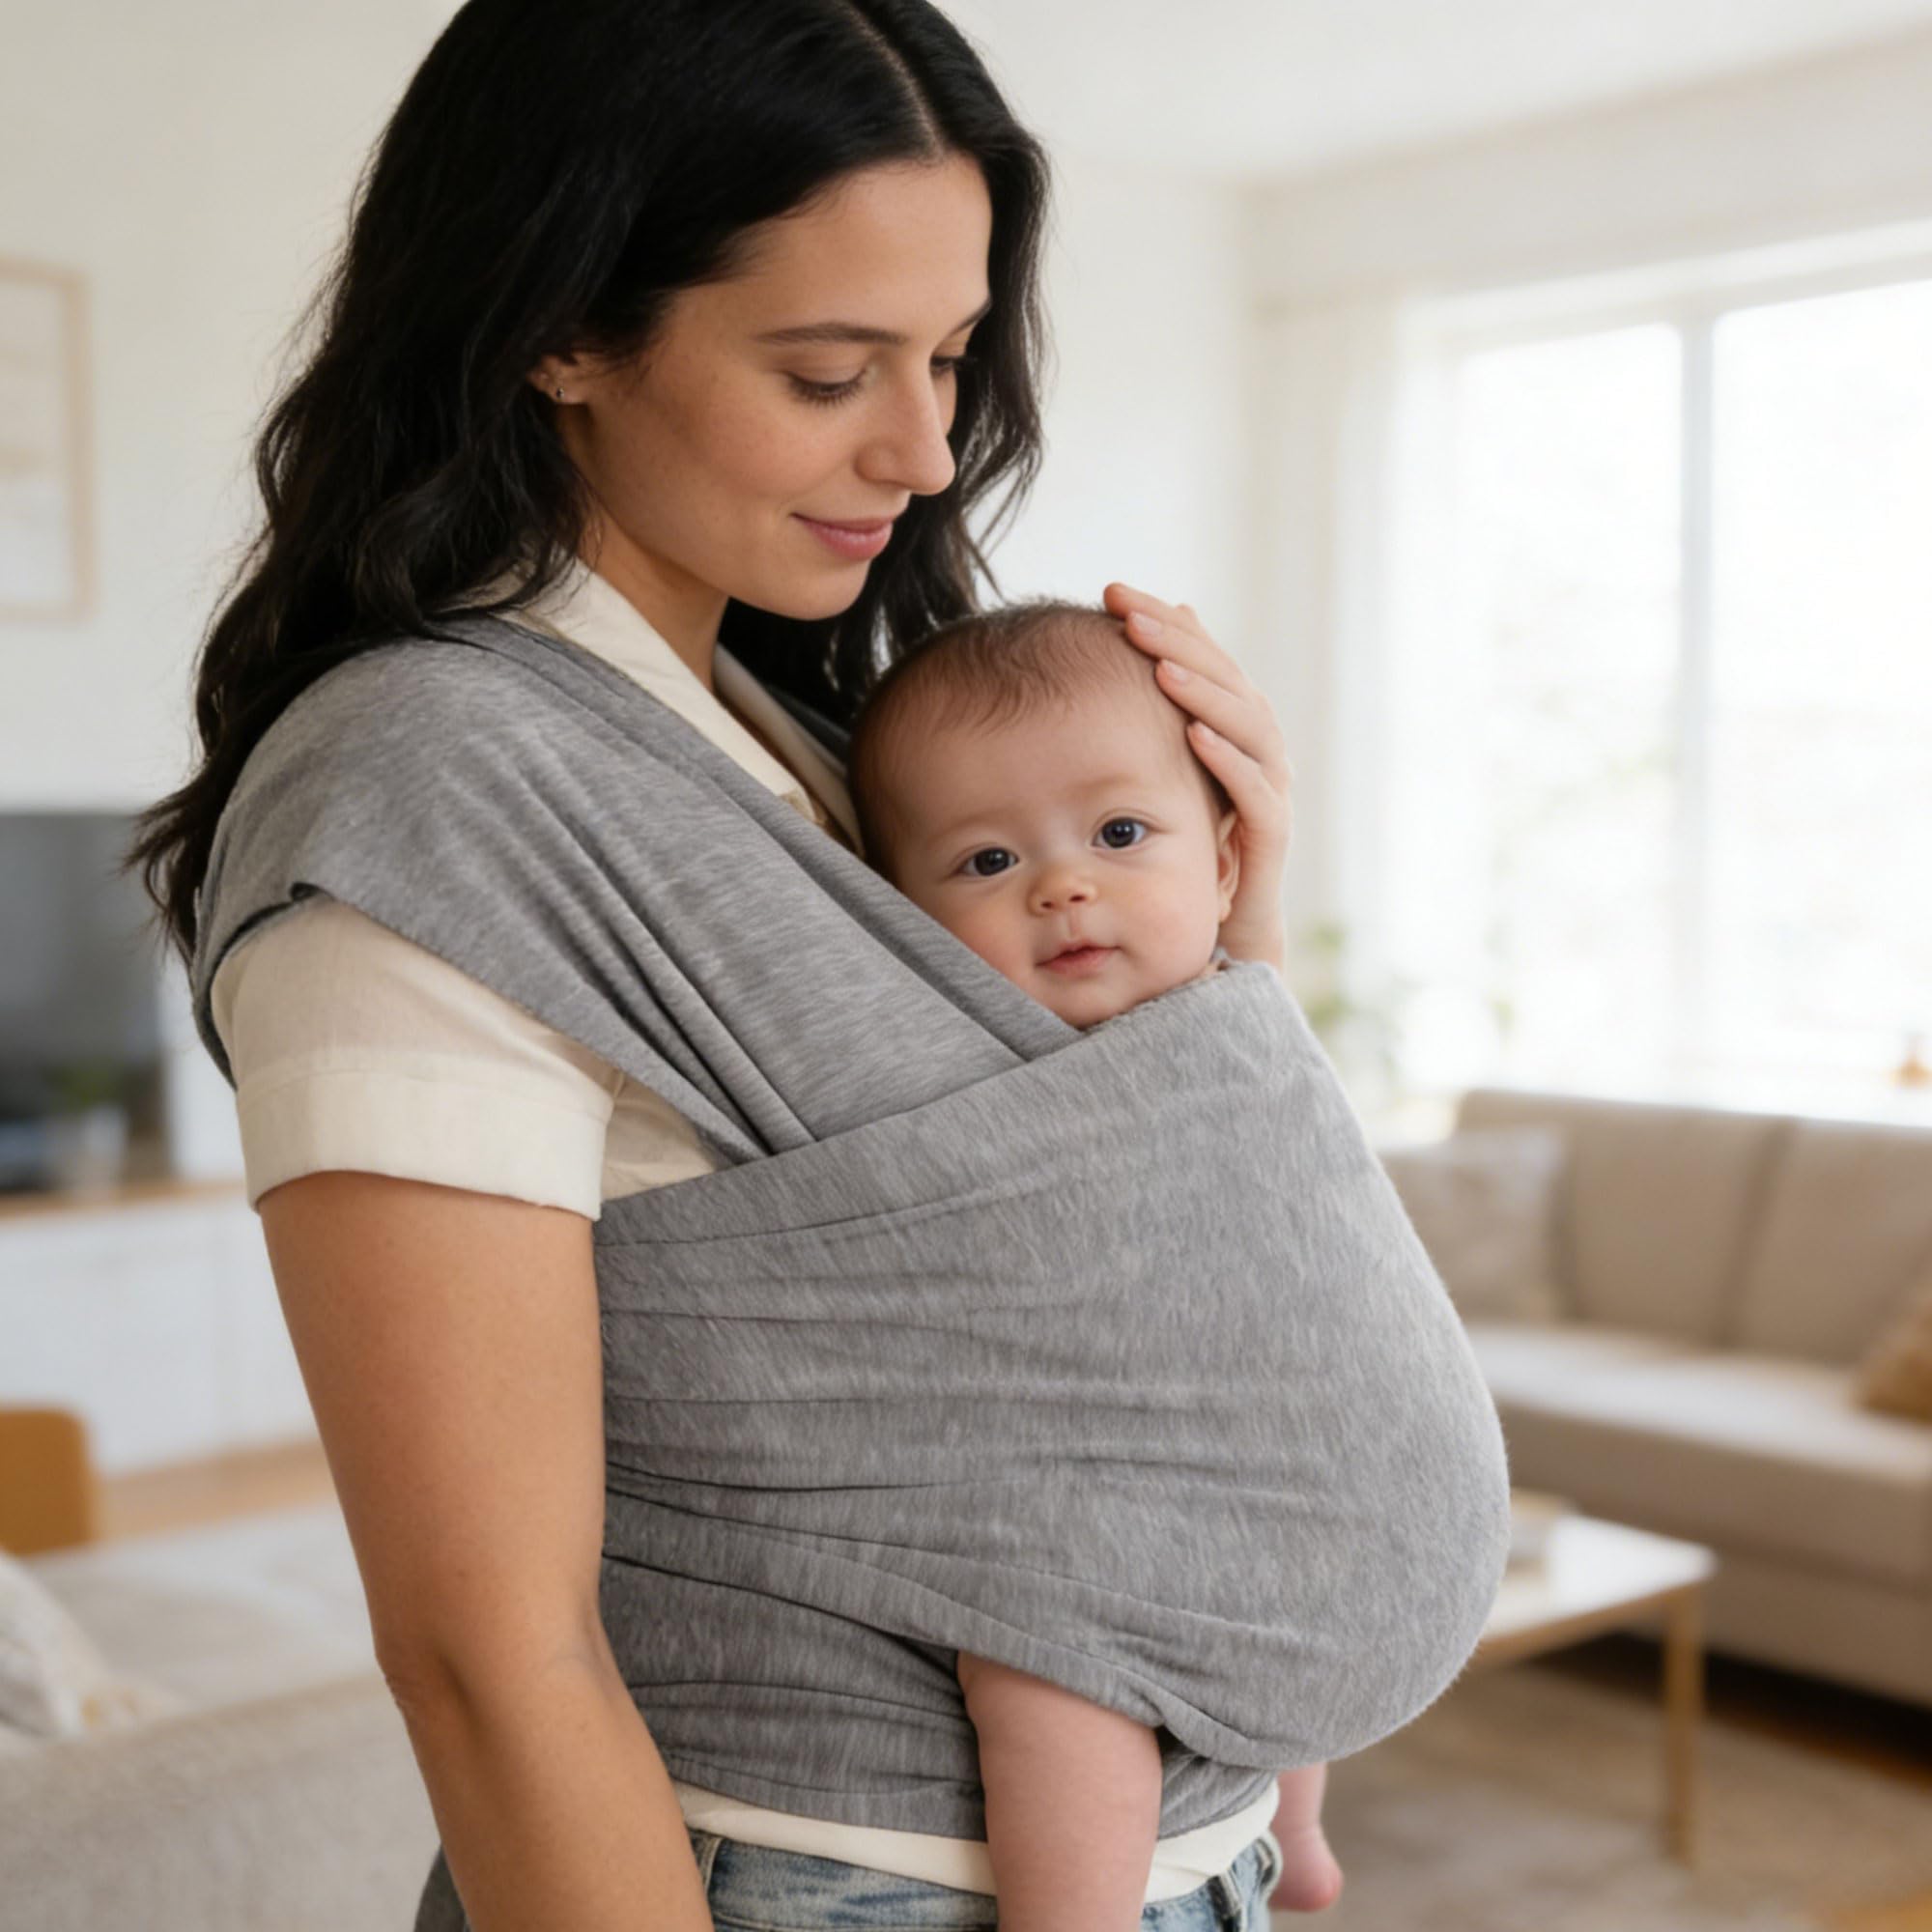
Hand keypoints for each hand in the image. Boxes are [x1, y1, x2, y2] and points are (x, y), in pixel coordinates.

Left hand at [1103, 582, 1293, 973]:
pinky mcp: (1268, 845)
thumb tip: (1110, 661)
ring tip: (1160, 667)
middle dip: (1178, 644)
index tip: (1112, 593)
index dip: (1164, 624)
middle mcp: (1255, 757)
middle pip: (1228, 683)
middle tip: (1131, 614)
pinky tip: (1194, 734)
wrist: (1214, 943)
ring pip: (1251, 729)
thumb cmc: (1173, 858)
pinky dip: (1229, 761)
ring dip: (1205, 694)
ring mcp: (1267, 798)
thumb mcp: (1148, 782)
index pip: (1203, 660)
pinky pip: (1257, 796)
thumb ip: (1138, 726)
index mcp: (1227, 734)